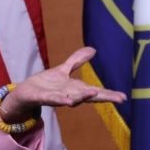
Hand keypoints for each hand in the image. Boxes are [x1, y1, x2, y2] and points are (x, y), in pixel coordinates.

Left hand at [0, 47, 126, 121]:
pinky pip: (53, 99)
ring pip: (72, 99)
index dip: (109, 94)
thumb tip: (93, 49)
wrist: (25, 92)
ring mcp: (56, 97)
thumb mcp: (63, 70)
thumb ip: (77, 61)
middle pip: (88, 97)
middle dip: (103, 97)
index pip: (95, 91)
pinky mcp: (43, 98)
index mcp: (75, 89)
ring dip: (82, 97)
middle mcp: (69, 95)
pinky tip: (68, 100)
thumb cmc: (46, 84)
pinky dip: (60, 99)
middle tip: (119, 99)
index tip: (124, 97)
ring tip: (94, 92)